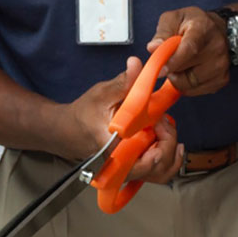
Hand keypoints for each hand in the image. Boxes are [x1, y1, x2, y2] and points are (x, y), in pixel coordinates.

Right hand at [57, 56, 187, 181]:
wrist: (67, 130)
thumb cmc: (84, 113)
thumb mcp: (102, 93)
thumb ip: (124, 82)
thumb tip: (137, 64)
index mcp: (114, 149)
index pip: (147, 160)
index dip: (162, 140)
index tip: (159, 120)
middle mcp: (121, 165)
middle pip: (159, 168)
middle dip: (169, 143)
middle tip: (165, 123)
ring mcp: (126, 169)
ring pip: (160, 173)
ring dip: (170, 151)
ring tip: (166, 130)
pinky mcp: (131, 167)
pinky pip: (156, 170)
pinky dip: (166, 155)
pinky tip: (165, 138)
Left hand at [150, 6, 230, 95]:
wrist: (217, 30)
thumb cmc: (192, 24)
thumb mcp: (173, 19)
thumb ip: (162, 32)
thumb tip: (153, 48)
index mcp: (203, 29)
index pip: (189, 49)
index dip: (172, 62)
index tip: (159, 70)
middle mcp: (217, 47)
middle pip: (187, 70)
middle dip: (171, 69)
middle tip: (169, 59)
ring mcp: (222, 65)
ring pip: (189, 84)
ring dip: (178, 78)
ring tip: (180, 65)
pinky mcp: (222, 79)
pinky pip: (195, 91)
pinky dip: (186, 86)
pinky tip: (189, 72)